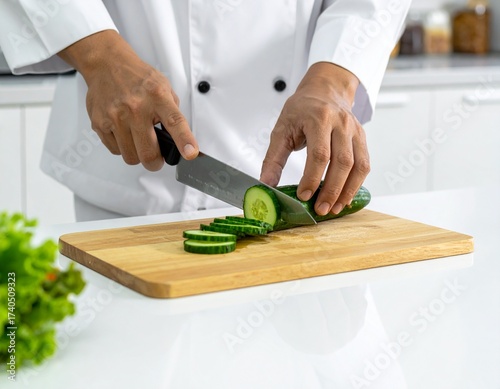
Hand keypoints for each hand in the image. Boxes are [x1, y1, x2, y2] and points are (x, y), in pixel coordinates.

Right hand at [58, 30, 197, 170]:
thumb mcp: (164, 88)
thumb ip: (172, 112)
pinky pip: (115, 150)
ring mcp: (116, 116)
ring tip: (138, 139)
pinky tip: (124, 133)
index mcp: (157, 97)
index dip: (184, 140)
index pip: (175, 122)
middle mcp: (136, 107)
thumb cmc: (138, 78)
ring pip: (131, 156)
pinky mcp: (100, 123)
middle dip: (155, 162)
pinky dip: (122, 147)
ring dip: (137, 154)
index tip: (190, 153)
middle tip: (156, 158)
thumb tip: (180, 138)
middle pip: (148, 153)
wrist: (107, 64)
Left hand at [260, 62, 369, 215]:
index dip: (312, 178)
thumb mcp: (281, 129)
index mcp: (319, 118)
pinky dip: (356, 183)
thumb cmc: (301, 109)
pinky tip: (345, 196)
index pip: (319, 154)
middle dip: (331, 190)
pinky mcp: (362, 138)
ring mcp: (355, 130)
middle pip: (342, 162)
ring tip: (334, 208)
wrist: (324, 90)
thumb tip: (265, 184)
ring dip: (347, 191)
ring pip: (358, 165)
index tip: (303, 195)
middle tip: (321, 209)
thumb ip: (273, 158)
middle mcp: (341, 123)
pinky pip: (364, 164)